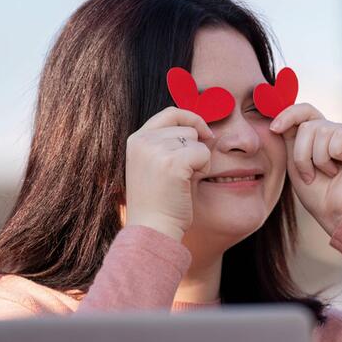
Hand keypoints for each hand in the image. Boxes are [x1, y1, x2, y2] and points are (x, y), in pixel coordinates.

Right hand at [124, 107, 213, 240]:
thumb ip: (167, 144)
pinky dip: (204, 169)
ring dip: (199, 160)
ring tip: (183, 181)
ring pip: (197, 140)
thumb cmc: (158, 203)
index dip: (192, 119)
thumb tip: (201, 127)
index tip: (205, 134)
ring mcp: (156, 150)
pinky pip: (204, 154)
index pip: (170, 113)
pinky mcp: (173, 162)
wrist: (152, 229)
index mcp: (136, 140)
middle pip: (187, 128)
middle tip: (185, 174)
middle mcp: (143, 140)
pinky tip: (189, 185)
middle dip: (195, 148)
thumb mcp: (154, 166)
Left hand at [269, 103, 341, 234]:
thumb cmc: (318, 194)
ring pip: (321, 130)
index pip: (305, 111)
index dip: (288, 114)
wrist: (338, 215)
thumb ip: (291, 138)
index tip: (273, 129)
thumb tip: (278, 117)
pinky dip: (332, 157)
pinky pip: (339, 137)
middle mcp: (339, 132)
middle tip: (310, 174)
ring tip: (329, 173)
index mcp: (322, 136)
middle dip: (302, 153)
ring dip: (317, 159)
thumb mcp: (296, 162)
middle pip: (309, 124)